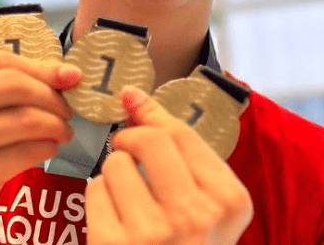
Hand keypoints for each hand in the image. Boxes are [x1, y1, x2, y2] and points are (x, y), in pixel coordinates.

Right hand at [0, 51, 81, 244]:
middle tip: (67, 107)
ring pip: (23, 119)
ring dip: (54, 123)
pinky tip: (48, 148)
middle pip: (11, 85)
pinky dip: (46, 147)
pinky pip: (24, 153)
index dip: (40, 67)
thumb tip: (63, 73)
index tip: (69, 75)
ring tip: (62, 130)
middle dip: (50, 94)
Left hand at [85, 87, 252, 244]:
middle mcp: (196, 215)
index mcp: (229, 201)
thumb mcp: (206, 203)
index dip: (151, 114)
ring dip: (114, 174)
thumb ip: (179, 148)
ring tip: (128, 200)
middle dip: (130, 141)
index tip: (133, 103)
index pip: (182, 133)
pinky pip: (94, 190)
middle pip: (148, 141)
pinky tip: (114, 219)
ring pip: (116, 164)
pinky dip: (99, 198)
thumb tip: (133, 94)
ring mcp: (154, 233)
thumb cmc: (188, 244)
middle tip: (129, 154)